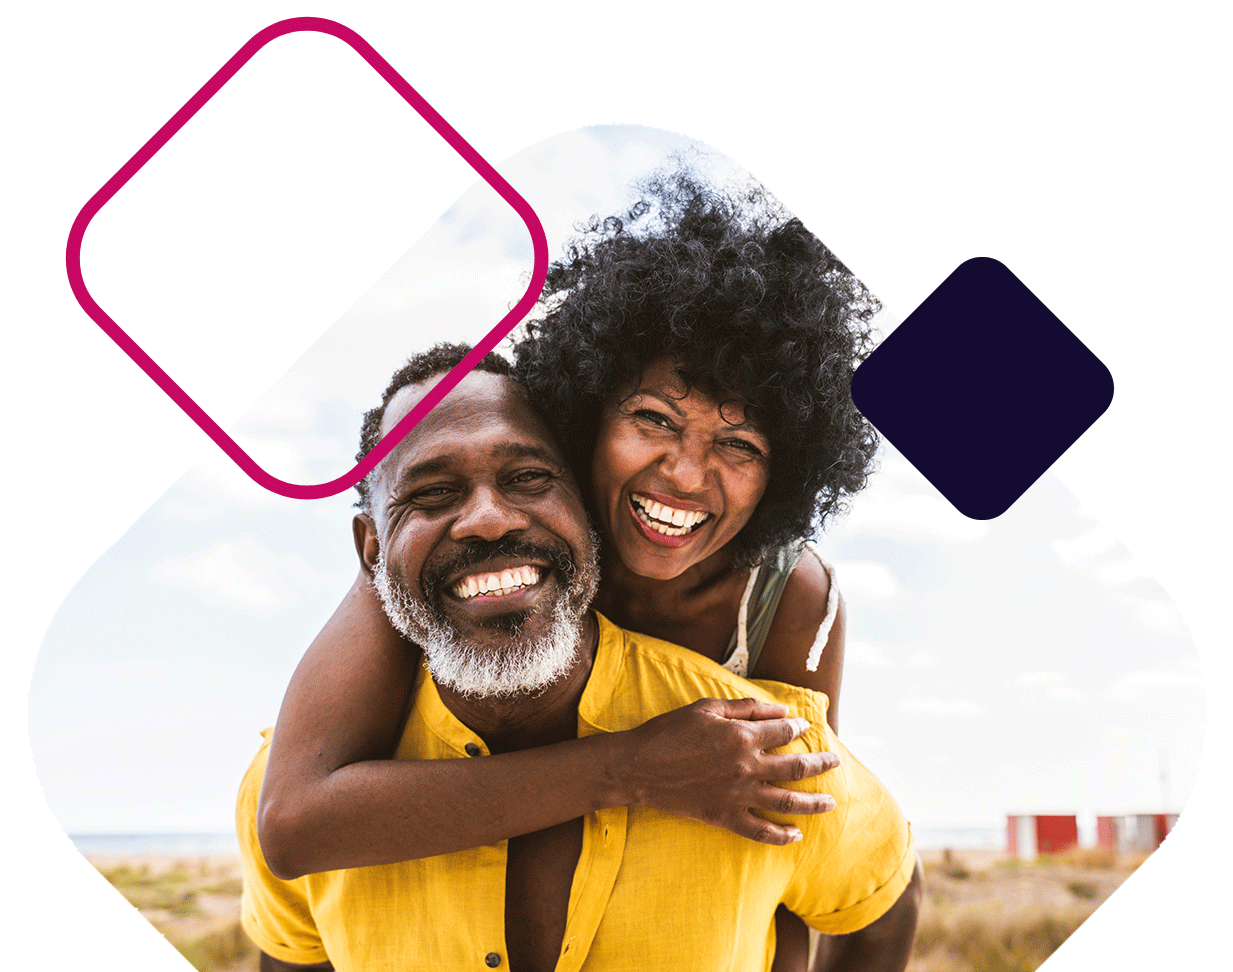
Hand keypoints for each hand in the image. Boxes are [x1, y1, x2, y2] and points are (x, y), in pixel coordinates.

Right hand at [616, 698, 838, 844]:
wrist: (639, 767)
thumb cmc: (670, 731)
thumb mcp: (707, 708)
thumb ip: (746, 708)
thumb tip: (781, 710)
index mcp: (741, 737)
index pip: (783, 732)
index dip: (797, 727)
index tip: (804, 726)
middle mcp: (746, 767)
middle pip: (796, 767)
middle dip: (820, 764)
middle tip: (834, 762)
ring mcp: (737, 796)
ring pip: (787, 803)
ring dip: (813, 804)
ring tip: (830, 803)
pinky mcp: (724, 817)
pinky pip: (759, 832)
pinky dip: (780, 836)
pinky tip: (796, 835)